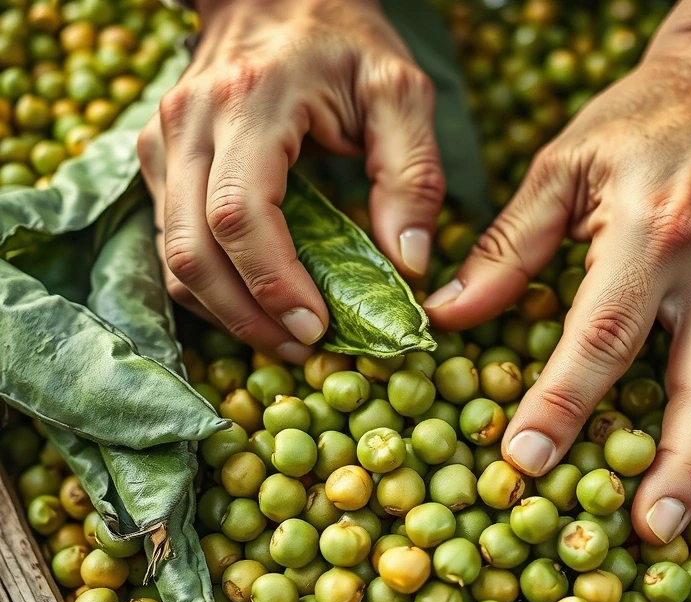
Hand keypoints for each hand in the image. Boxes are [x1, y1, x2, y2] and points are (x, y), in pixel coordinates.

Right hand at [139, 0, 444, 361]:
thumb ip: (414, 175)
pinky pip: (172, 242)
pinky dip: (212, 287)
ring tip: (287, 339)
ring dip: (226, 312)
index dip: (273, 284)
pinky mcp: (157, 161)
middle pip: (191, 249)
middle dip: (246, 316)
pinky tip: (259, 305)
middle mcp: (188, 124)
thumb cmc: (343, 41)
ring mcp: (161, 142)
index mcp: (249, 102)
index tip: (318, 330)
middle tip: (305, 352)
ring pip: (171, 256)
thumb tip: (408, 264)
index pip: (240, 214)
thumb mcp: (399, 91)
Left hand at [426, 0, 690, 542]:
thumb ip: (508, 246)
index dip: (562, 407)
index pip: (602, 338)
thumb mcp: (566, 160)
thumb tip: (448, 314)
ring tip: (673, 522)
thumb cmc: (648, 115)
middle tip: (646, 535)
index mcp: (652, 231)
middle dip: (678, 471)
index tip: (524, 463)